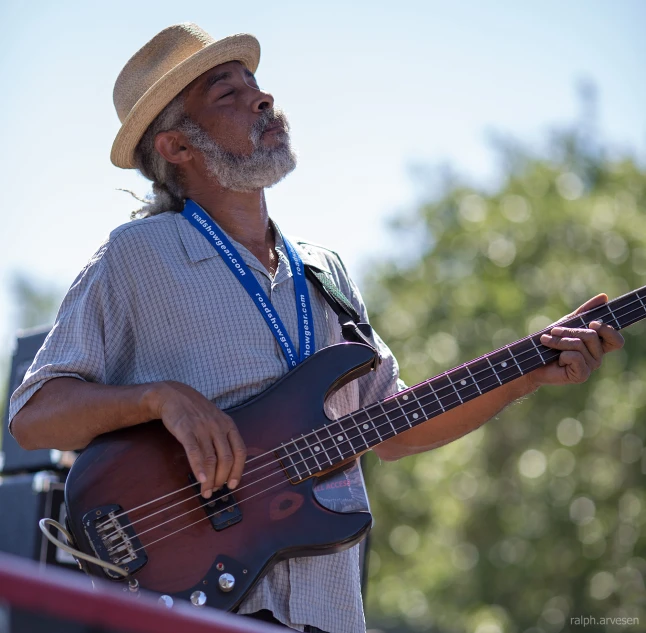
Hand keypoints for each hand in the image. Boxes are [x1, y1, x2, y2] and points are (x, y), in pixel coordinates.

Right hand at [151, 381, 245, 497]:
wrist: (173, 395)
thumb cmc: (196, 411)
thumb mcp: (216, 420)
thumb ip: (223, 438)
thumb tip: (227, 466)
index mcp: (229, 425)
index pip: (240, 451)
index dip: (238, 470)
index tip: (233, 484)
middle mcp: (218, 427)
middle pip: (226, 458)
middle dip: (222, 478)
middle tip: (216, 490)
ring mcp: (203, 428)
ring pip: (211, 458)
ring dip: (210, 479)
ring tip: (206, 491)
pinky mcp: (186, 430)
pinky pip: (195, 451)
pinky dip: (198, 467)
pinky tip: (200, 479)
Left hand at [531, 293, 624, 386]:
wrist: (532, 359)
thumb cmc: (550, 341)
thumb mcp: (567, 323)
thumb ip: (585, 311)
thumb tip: (604, 297)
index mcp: (598, 345)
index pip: (616, 340)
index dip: (608, 330)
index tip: (592, 322)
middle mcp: (598, 357)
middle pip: (592, 336)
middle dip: (568, 331)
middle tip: (553, 331)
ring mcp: (590, 367)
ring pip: (580, 345)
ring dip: (559, 341)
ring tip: (547, 342)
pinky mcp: (581, 375)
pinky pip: (575, 357)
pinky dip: (562, 354)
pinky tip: (557, 360)